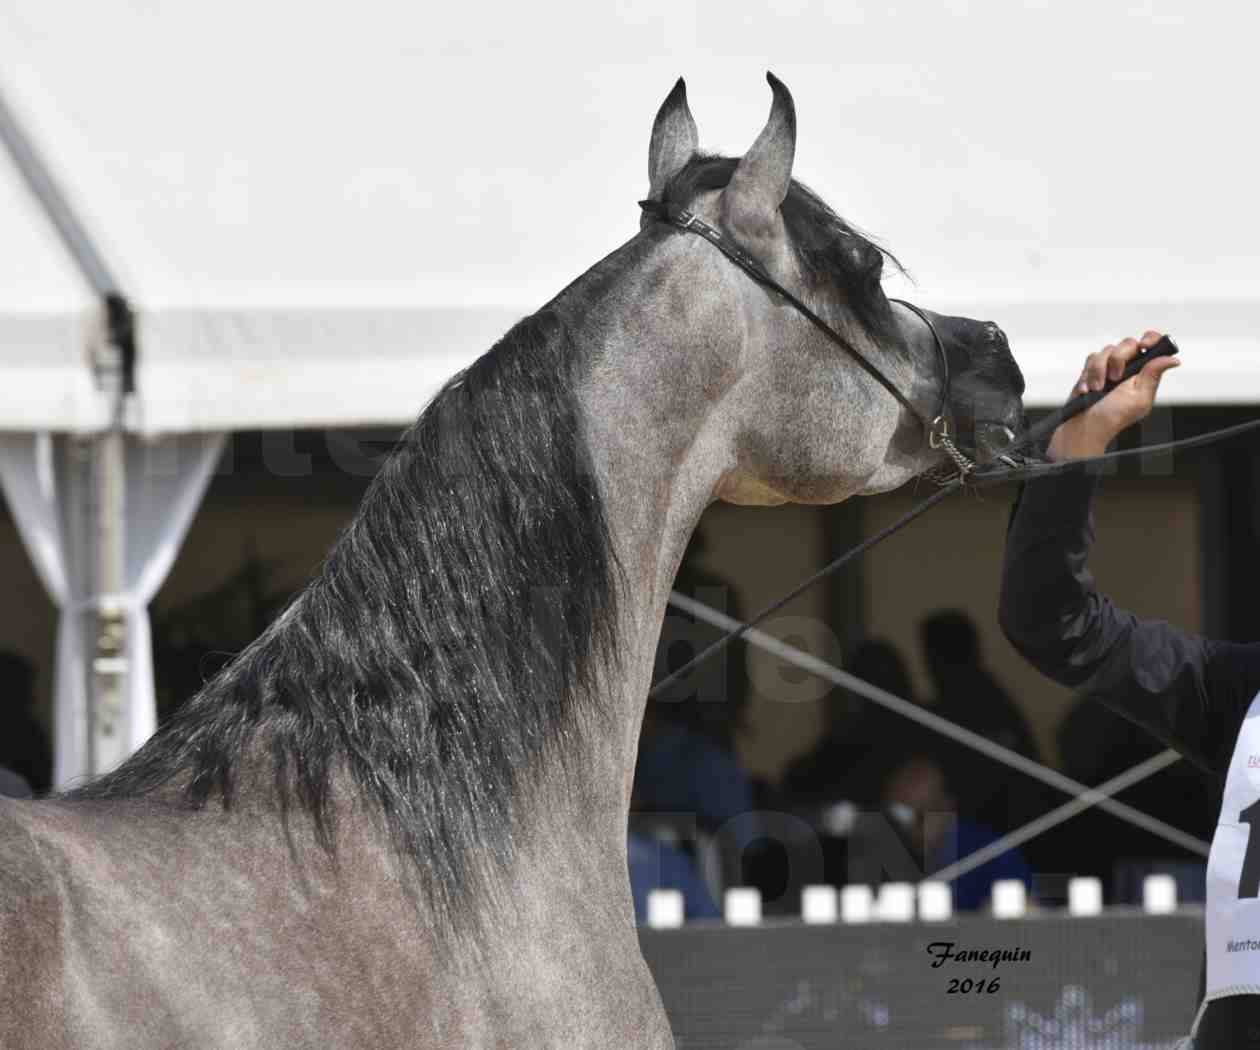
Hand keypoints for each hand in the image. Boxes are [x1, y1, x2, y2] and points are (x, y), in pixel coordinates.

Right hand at [1047, 331, 1181, 460]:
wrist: (1085, 426)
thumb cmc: (1113, 416)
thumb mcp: (1139, 397)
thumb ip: (1153, 375)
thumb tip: (1173, 360)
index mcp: (1144, 372)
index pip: (1152, 344)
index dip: (1150, 339)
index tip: (1144, 346)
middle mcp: (1128, 367)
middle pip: (1127, 343)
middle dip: (1118, 359)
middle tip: (1115, 378)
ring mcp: (1109, 367)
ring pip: (1106, 351)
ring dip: (1099, 370)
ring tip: (1098, 388)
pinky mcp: (1092, 370)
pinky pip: (1090, 359)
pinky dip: (1088, 374)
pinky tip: (1089, 389)